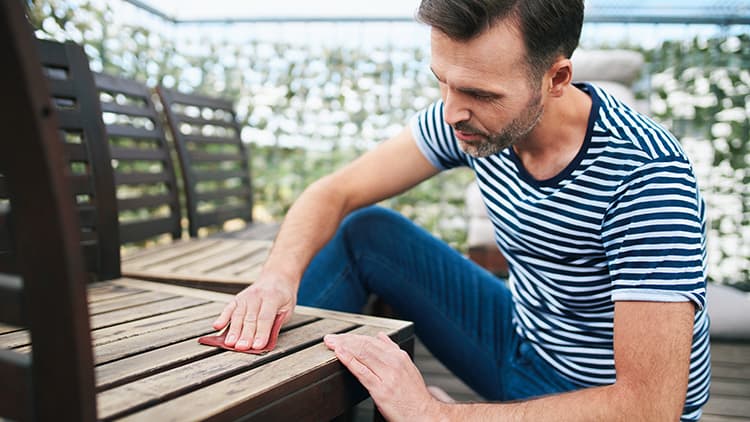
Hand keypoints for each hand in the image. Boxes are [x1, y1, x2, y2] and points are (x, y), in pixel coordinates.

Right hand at [212, 272, 296, 350]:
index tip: (257, 346)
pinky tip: (217, 327)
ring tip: (229, 343)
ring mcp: (246, 296)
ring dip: (233, 330)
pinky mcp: (237, 298)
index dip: (261, 332)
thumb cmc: (283, 298)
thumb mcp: (288, 309)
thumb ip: (276, 323)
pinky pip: (229, 308)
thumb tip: (265, 342)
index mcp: (273, 297)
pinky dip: (222, 317)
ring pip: (238, 315)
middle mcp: (257, 296)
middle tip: (241, 348)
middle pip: (250, 318)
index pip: (265, 318)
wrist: (277, 277)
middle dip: (245, 334)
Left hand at [324, 332, 444, 421]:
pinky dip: (349, 360)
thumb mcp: (407, 368)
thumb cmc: (415, 395)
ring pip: (363, 354)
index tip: (341, 336)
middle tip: (331, 338)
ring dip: (344, 346)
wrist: (424, 414)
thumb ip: (393, 351)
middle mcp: (393, 363)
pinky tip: (340, 354)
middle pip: (365, 345)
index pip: (371, 341)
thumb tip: (380, 337)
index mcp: (398, 356)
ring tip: (331, 343)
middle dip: (345, 339)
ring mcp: (387, 376)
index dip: (353, 337)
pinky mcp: (381, 390)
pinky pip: (362, 372)